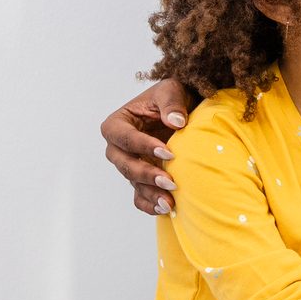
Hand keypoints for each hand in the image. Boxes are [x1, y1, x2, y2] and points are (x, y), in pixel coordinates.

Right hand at [101, 79, 192, 215]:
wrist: (182, 112)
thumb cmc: (171, 97)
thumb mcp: (170, 90)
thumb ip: (171, 103)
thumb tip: (176, 122)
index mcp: (117, 123)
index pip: (124, 137)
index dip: (143, 146)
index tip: (168, 152)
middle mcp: (118, 148)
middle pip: (125, 164)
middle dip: (146, 174)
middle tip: (170, 181)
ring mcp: (129, 165)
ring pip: (133, 183)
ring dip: (151, 193)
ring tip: (170, 203)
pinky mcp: (140, 180)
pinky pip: (139, 197)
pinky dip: (150, 204)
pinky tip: (166, 209)